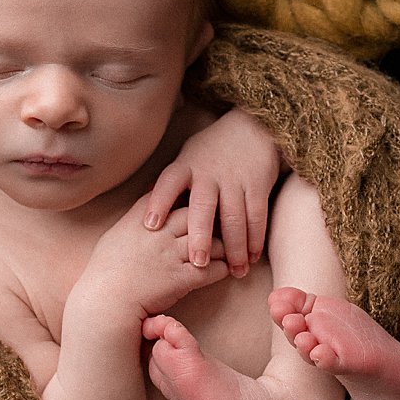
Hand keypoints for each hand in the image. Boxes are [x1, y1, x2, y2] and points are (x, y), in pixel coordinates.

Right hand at [81, 197, 230, 319]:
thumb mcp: (114, 236)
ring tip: (230, 249)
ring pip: (209, 240)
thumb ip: (133, 219)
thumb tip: (147, 207)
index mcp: (140, 219)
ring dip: (222, 245)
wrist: (105, 303)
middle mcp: (158, 232)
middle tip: (224, 222)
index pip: (170, 194)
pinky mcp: (180, 278)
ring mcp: (170, 254)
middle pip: (195, 213)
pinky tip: (225, 270)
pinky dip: (222, 269)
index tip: (197, 198)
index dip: (186, 195)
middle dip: (211, 216)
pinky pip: (211, 269)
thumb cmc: (104, 272)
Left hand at [141, 107, 279, 276]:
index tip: (150, 226)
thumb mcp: (186, 158)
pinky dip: (256, 239)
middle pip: (203, 207)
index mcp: (185, 167)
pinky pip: (256, 215)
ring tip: (235, 271)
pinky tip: (252, 257)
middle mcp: (208, 174)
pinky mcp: (257, 184)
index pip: (167, 184)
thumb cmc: (211, 150)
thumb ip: (170, 186)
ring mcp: (234, 179)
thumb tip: (142, 210)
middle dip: (201, 236)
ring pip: (234, 217)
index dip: (158, 203)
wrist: (252, 127)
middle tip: (198, 261)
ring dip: (235, 248)